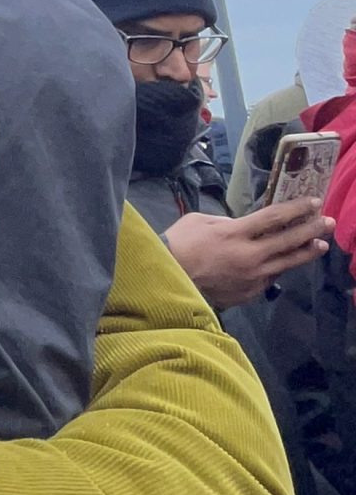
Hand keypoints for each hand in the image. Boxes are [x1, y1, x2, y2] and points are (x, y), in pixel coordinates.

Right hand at [165, 196, 332, 309]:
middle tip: (327, 221)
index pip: (275, 218)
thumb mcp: (201, 221)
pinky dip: (279, 268)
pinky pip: (269, 278)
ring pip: (286, 263)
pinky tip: (286, 262)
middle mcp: (249, 256)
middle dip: (311, 229)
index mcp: (236, 233)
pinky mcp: (248, 293)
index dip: (297, 208)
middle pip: (288, 240)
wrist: (167, 280)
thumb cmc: (179, 244)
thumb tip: (243, 227)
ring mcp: (251, 278)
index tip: (313, 201)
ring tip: (320, 245)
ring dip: (305, 252)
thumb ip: (227, 222)